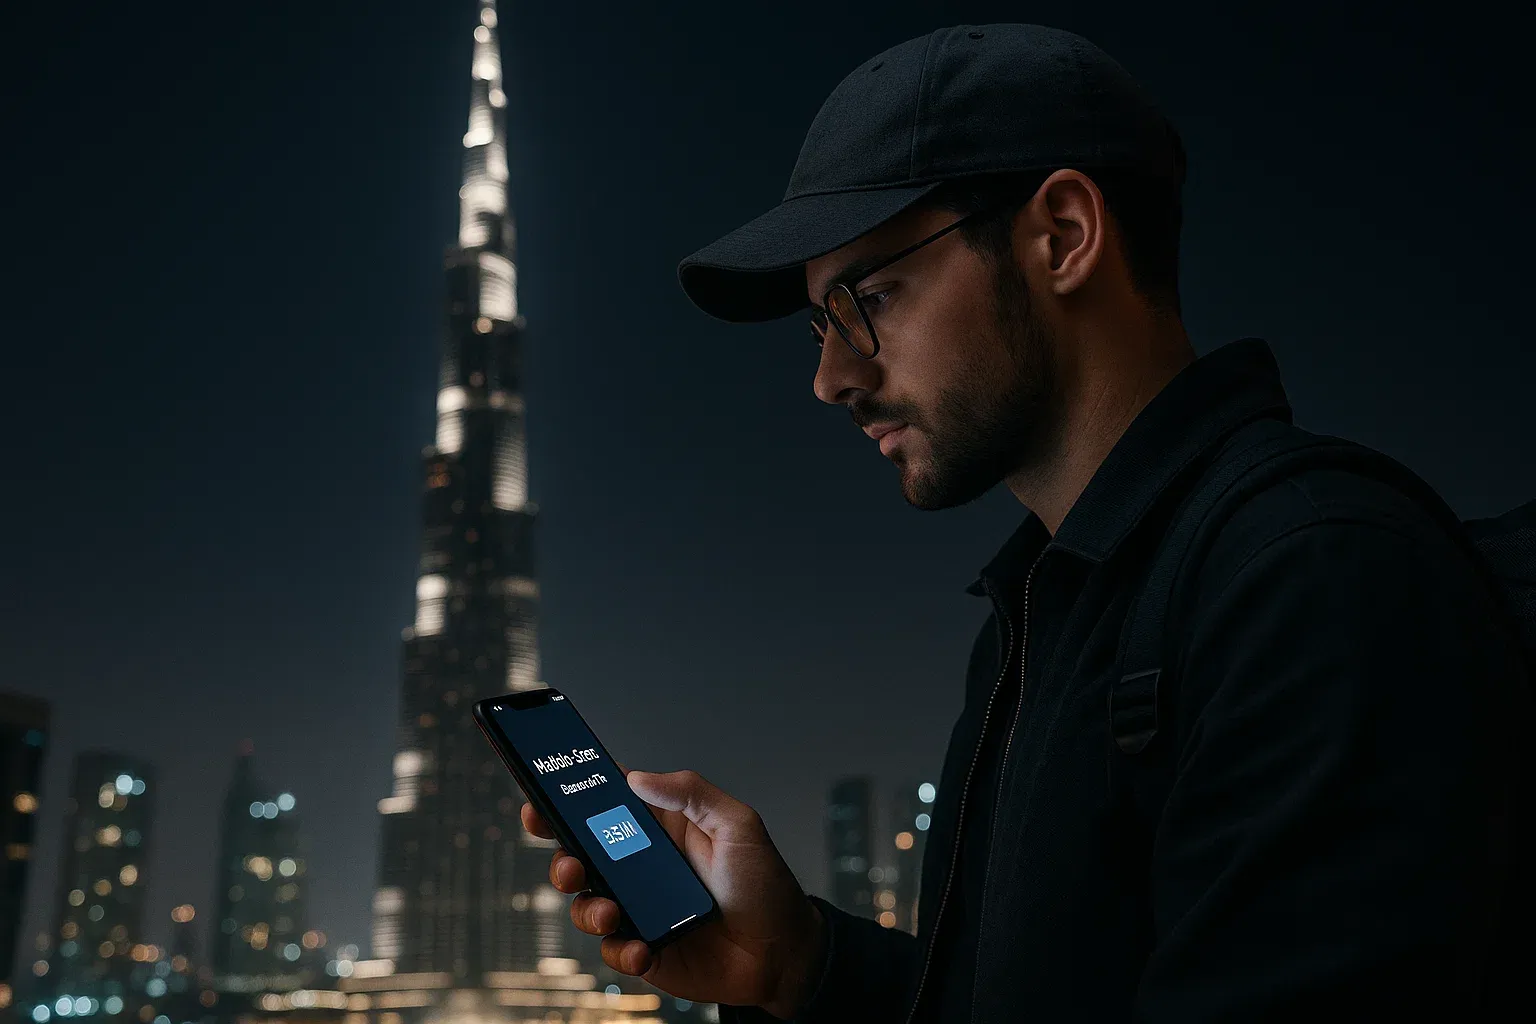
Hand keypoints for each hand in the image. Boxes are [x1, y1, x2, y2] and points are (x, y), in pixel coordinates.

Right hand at [521, 767, 824, 1017]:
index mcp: (658, 831)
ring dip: (588, 908)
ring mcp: (640, 910)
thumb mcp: (738, 824)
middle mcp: (641, 869)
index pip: (603, 809)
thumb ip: (691, 792)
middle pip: (581, 857)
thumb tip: (636, 776)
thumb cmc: (764, 884)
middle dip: (562, 858)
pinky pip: (614, 951)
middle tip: (570, 864)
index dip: (566, 802)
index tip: (541, 798)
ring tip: (611, 911)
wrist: (783, 952)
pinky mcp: (645, 950)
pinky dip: (621, 950)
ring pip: (586, 905)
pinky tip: (643, 948)